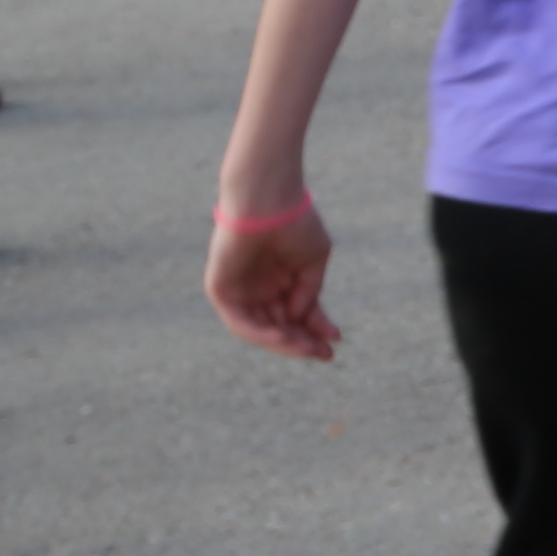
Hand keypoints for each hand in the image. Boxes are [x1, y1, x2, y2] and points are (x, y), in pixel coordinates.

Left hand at [207, 206, 341, 360]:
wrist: (269, 200)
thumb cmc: (295, 222)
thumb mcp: (313, 261)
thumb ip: (309, 292)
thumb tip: (300, 319)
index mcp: (280, 279)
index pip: (296, 312)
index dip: (315, 328)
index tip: (335, 341)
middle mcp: (259, 288)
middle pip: (279, 325)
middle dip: (301, 342)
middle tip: (323, 355)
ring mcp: (239, 290)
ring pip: (259, 328)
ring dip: (283, 342)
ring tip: (306, 349)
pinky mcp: (221, 290)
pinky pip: (238, 320)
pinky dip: (259, 332)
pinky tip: (282, 336)